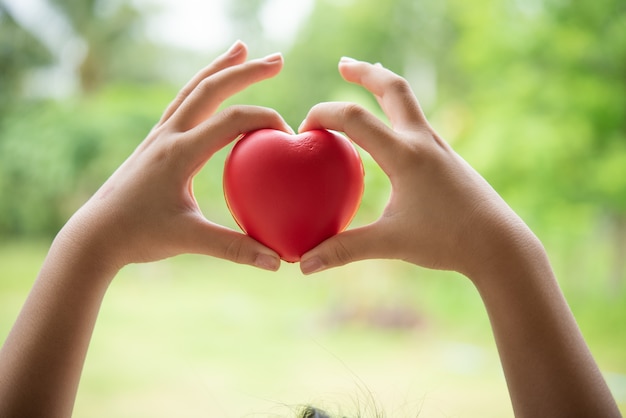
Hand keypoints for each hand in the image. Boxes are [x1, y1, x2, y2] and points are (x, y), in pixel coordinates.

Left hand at [59, 41, 289, 273]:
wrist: (94, 234)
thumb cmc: (138, 236)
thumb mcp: (189, 241)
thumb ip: (235, 249)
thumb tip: (278, 261)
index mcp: (179, 152)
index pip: (231, 120)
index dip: (265, 119)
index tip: (289, 136)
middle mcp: (168, 135)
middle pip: (210, 88)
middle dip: (246, 70)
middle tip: (278, 59)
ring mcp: (159, 135)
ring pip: (192, 89)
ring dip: (220, 68)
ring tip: (242, 49)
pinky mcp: (155, 142)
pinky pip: (182, 103)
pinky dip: (202, 88)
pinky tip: (210, 90)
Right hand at [299, 57, 535, 277]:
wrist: (500, 244)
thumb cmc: (448, 241)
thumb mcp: (391, 243)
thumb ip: (344, 250)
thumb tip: (304, 265)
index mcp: (406, 155)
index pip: (355, 118)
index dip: (323, 115)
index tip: (304, 131)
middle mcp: (423, 141)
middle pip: (393, 87)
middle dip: (365, 72)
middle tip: (343, 63)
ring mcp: (438, 146)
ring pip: (409, 101)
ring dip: (384, 86)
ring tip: (367, 78)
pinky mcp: (446, 157)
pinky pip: (416, 122)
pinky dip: (395, 113)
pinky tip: (389, 131)